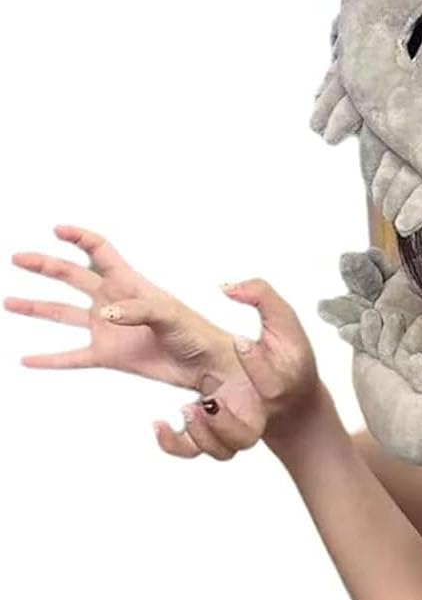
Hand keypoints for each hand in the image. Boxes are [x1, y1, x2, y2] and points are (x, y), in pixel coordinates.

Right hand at [6, 223, 320, 459]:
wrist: (223, 370)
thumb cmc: (210, 338)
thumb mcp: (179, 315)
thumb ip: (142, 309)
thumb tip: (108, 314)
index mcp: (136, 286)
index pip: (103, 253)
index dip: (81, 239)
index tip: (58, 228)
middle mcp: (118, 304)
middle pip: (74, 277)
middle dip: (46, 265)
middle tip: (17, 257)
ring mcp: (113, 331)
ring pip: (66, 313)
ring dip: (38, 306)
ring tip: (9, 300)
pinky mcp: (115, 359)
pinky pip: (75, 356)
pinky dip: (52, 358)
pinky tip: (27, 359)